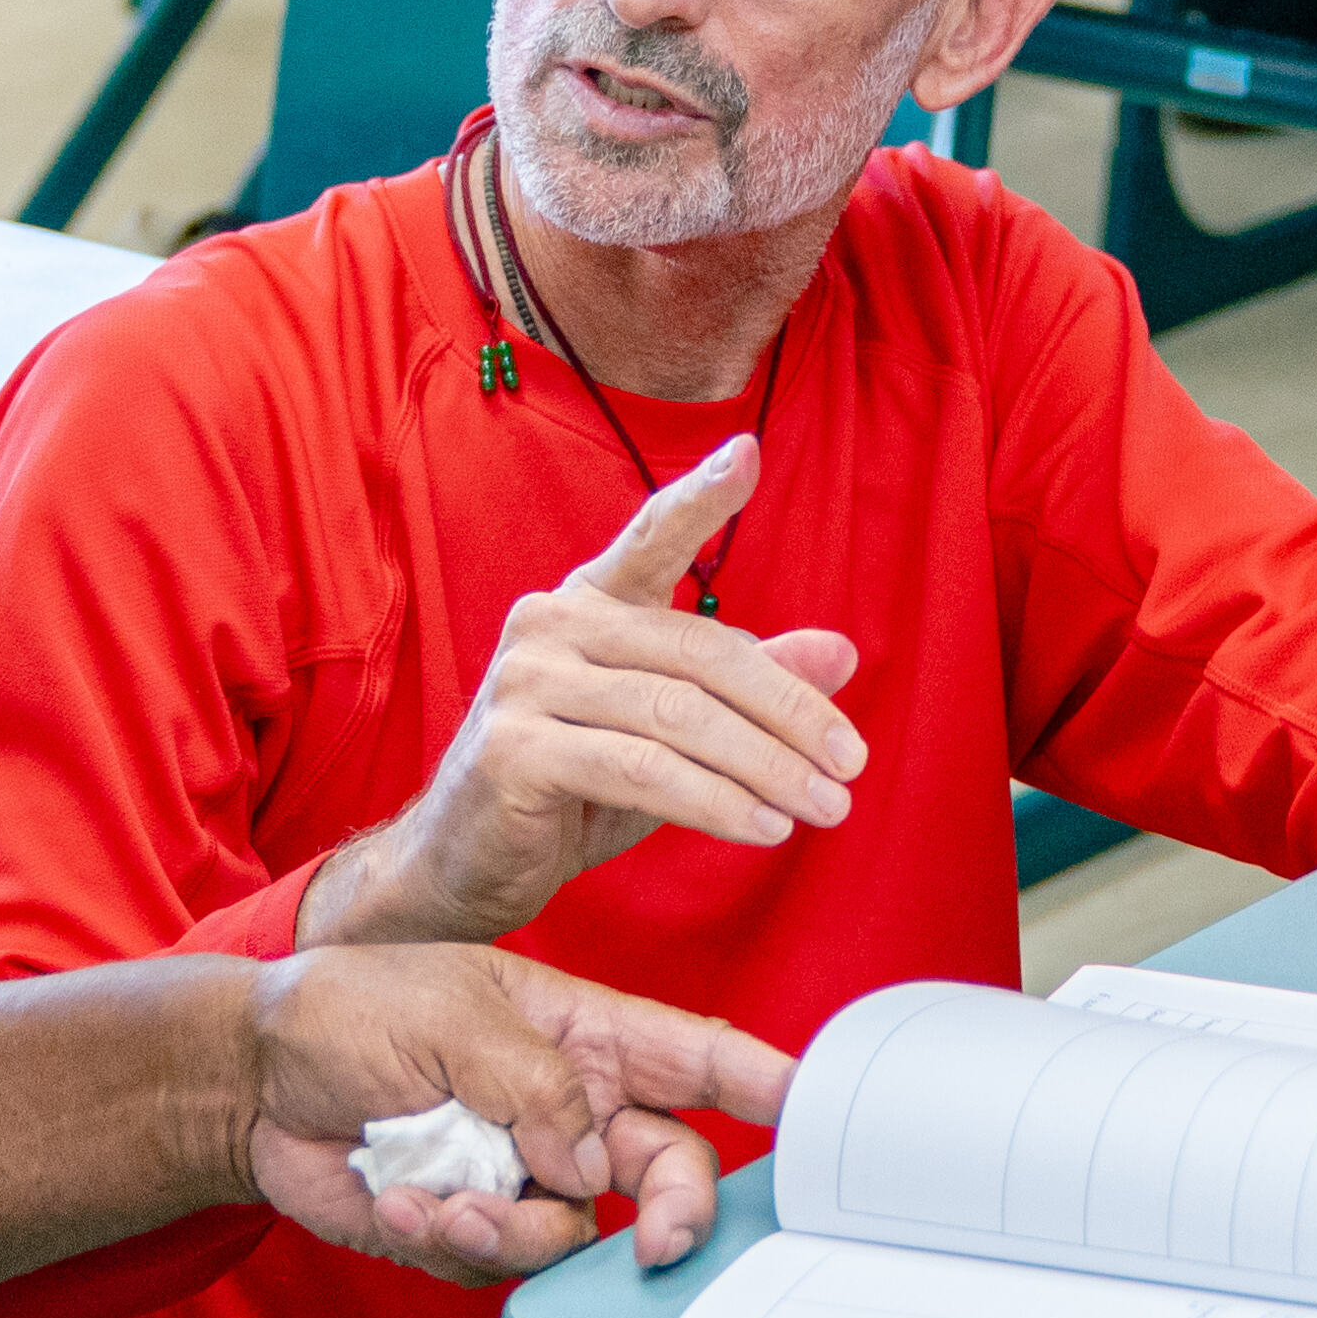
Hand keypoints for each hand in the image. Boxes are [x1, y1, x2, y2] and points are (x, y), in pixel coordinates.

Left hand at [241, 940, 798, 1280]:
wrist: (249, 1078)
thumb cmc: (350, 1010)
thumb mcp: (452, 1017)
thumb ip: (535, 1086)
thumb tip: (589, 1169)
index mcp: (587, 1036)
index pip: (701, 1059)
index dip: (770, 1087)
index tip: (823, 1120)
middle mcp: (572, 1111)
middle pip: (668, 1172)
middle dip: (674, 1214)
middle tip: (657, 1244)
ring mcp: (524, 1174)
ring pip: (579, 1235)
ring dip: (517, 1230)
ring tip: (446, 1200)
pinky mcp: (471, 1228)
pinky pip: (497, 1263)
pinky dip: (452, 1240)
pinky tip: (403, 1203)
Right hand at [311, 441, 870, 950]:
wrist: (465, 865)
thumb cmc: (575, 791)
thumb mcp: (674, 735)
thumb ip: (749, 688)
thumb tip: (844, 652)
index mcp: (587, 604)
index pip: (651, 537)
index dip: (699, 497)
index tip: (748, 452)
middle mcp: (550, 625)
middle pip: (700, 652)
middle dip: (790, 712)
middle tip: (852, 762)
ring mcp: (524, 683)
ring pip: (679, 715)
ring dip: (766, 768)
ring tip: (825, 807)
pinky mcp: (513, 750)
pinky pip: (640, 770)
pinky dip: (713, 802)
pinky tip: (765, 829)